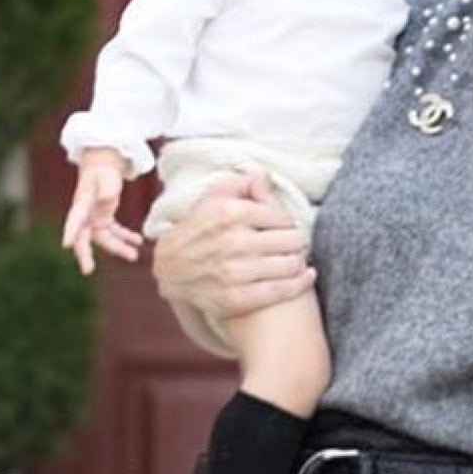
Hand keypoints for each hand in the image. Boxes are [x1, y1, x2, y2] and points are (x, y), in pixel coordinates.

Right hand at [61, 151, 139, 271]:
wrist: (103, 168)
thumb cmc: (102, 172)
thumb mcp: (106, 178)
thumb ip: (107, 188)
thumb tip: (107, 199)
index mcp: (81, 205)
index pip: (73, 221)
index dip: (70, 232)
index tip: (66, 245)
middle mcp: (85, 217)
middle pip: (83, 239)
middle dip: (85, 255)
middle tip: (88, 270)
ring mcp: (95, 220)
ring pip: (105, 239)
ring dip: (118, 247)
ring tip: (134, 256)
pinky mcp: (105, 221)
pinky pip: (115, 233)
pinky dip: (126, 237)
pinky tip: (138, 241)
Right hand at [152, 173, 314, 328]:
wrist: (167, 270)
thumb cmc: (195, 231)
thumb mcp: (211, 200)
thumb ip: (240, 185)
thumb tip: (263, 174)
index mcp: (229, 212)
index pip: (282, 217)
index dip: (286, 223)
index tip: (283, 228)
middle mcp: (233, 241)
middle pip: (291, 240)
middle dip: (295, 242)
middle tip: (291, 245)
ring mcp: (234, 272)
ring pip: (290, 264)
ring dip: (296, 262)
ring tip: (292, 260)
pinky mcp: (235, 298)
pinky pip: (281, 290)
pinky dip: (299, 283)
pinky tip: (305, 277)